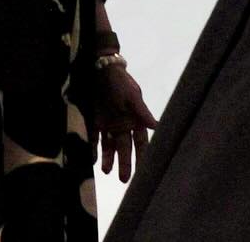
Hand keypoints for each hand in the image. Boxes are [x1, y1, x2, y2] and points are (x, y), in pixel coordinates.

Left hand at [94, 63, 157, 182]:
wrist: (103, 70)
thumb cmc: (121, 83)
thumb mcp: (133, 96)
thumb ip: (142, 111)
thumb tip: (156, 126)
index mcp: (135, 120)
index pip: (140, 143)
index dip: (142, 156)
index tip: (143, 171)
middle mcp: (123, 126)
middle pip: (125, 148)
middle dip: (125, 163)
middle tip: (124, 180)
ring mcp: (109, 124)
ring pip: (110, 146)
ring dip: (109, 159)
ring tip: (106, 171)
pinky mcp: (96, 121)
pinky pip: (95, 139)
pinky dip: (94, 149)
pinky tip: (93, 159)